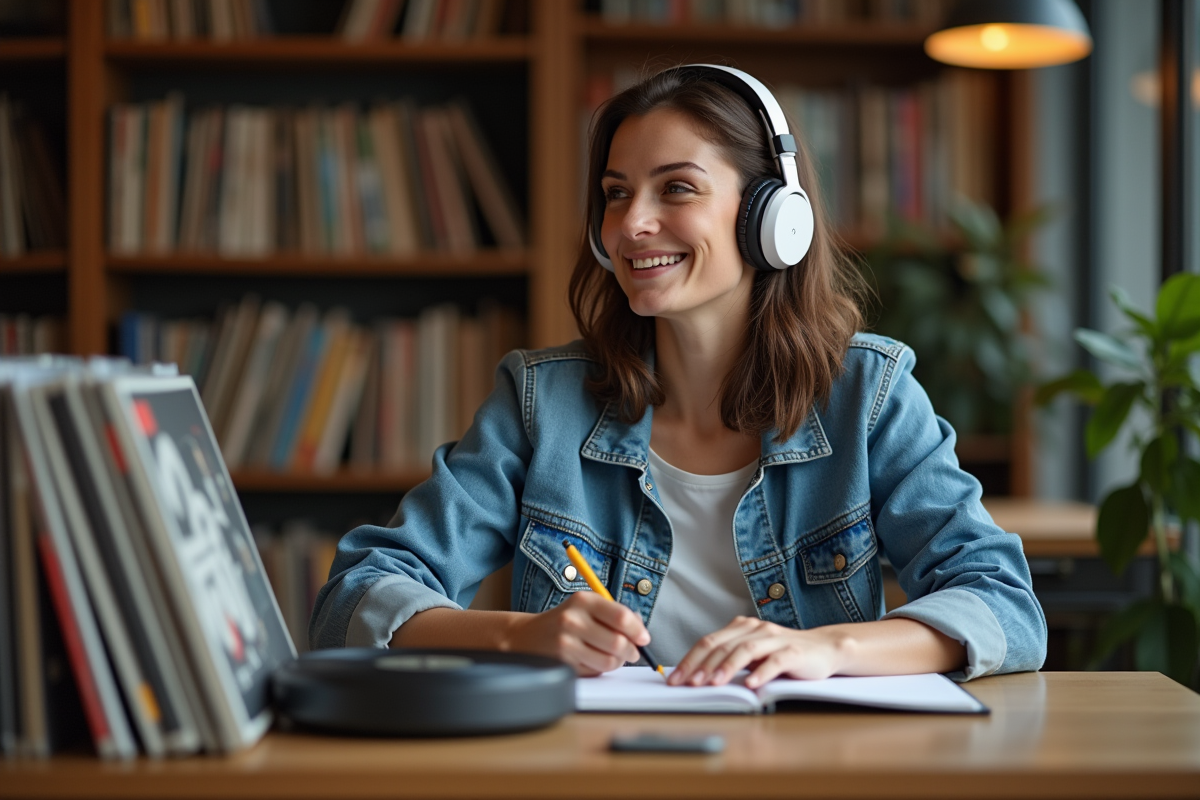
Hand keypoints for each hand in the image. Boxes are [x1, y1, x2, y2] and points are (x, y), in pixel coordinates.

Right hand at [504, 591, 649, 675]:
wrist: (527, 635)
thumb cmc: (565, 620)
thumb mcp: (587, 607)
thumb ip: (614, 614)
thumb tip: (641, 629)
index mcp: (583, 600)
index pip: (620, 617)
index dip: (638, 630)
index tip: (644, 638)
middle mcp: (573, 619)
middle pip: (618, 642)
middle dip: (631, 651)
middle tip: (633, 652)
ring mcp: (566, 642)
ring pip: (609, 661)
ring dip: (618, 662)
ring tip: (615, 657)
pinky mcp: (563, 662)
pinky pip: (595, 671)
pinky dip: (601, 668)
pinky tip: (595, 660)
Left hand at [668, 616, 851, 688]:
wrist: (824, 649)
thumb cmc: (784, 655)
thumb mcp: (753, 655)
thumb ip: (730, 660)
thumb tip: (697, 677)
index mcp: (741, 627)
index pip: (709, 642)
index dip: (690, 660)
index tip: (675, 679)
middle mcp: (755, 629)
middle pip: (722, 645)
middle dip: (702, 666)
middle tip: (689, 684)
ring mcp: (774, 639)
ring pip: (745, 650)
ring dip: (727, 668)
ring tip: (713, 684)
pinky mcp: (793, 652)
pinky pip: (775, 661)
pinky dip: (761, 673)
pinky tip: (751, 685)